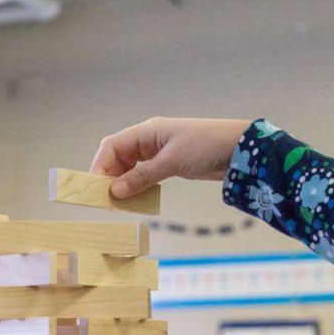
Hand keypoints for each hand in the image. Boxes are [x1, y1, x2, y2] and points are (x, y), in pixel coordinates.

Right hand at [90, 117, 250, 199]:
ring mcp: (157, 151)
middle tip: (105, 200)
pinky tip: (136, 198)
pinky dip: (137, 185)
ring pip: (129, 167)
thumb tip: (115, 192)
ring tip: (119, 203)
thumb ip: (142, 176)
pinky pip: (144, 174)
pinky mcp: (167, 163)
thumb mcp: (171, 162)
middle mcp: (148, 139)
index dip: (100, 166)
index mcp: (147, 131)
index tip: (96, 189)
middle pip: (117, 156)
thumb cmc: (206, 146)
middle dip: (108, 177)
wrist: (237, 148)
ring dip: (122, 183)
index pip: (112, 146)